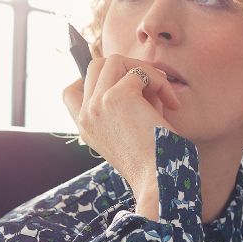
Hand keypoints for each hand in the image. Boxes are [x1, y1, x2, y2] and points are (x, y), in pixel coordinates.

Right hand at [63, 53, 180, 219]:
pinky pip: (141, 73)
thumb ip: (125, 103)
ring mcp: (96, 104)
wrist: (157, 181)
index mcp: (85, 127)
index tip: (121, 82)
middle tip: (152, 85)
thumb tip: (137, 71)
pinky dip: (160, 83)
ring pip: (114, 60)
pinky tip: (171, 104)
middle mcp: (85, 115)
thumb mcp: (130, 130)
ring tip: (162, 93)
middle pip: (96, 66)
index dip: (93, 78)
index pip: (71, 91)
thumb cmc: (153, 159)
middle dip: (128, 68)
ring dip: (144, 70)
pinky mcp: (116, 97)